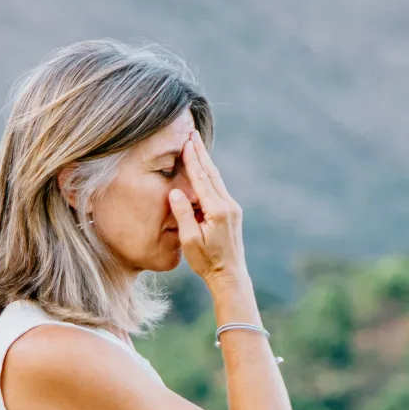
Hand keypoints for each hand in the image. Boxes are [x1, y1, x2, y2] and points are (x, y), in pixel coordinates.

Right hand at [167, 130, 245, 285]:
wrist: (230, 275)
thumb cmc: (206, 261)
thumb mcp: (189, 240)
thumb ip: (183, 214)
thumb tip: (175, 192)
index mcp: (216, 211)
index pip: (201, 179)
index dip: (192, 160)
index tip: (186, 142)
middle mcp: (228, 206)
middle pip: (211, 173)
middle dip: (201, 153)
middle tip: (192, 134)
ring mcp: (232, 208)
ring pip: (216, 180)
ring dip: (206, 162)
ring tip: (197, 145)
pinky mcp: (232, 213)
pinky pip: (219, 189)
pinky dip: (210, 176)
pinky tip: (205, 169)